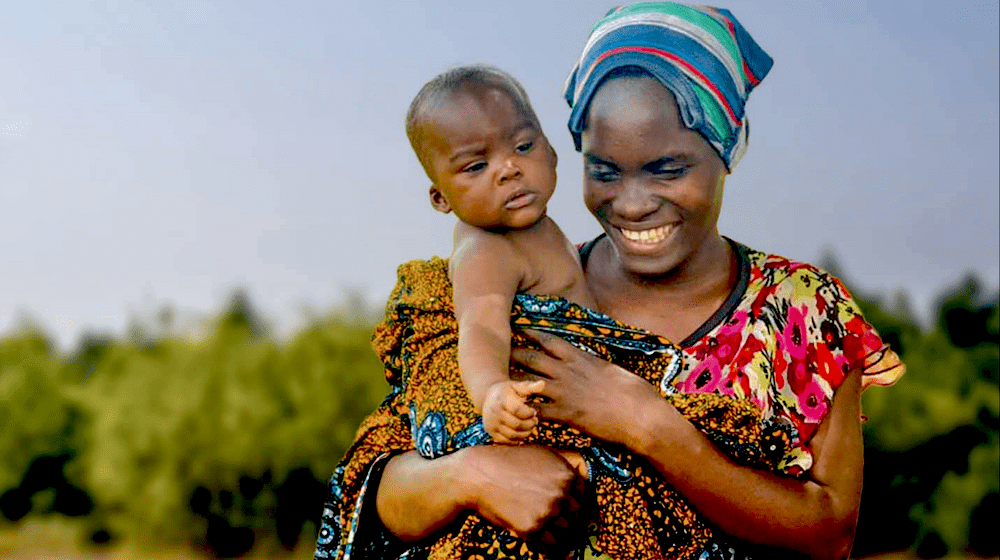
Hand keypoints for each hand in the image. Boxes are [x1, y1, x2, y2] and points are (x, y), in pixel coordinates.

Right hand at [459, 444, 585, 548]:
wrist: (479, 474)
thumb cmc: (508, 461)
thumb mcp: (542, 454)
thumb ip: (565, 465)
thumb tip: (582, 476)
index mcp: (566, 474)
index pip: (586, 496)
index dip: (582, 504)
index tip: (578, 511)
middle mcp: (560, 494)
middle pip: (579, 516)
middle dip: (576, 522)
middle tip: (572, 528)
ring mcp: (547, 512)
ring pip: (568, 532)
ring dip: (566, 537)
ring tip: (562, 539)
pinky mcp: (531, 528)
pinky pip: (551, 544)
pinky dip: (552, 547)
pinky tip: (549, 545)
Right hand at [483, 379, 543, 442]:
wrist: (487, 397)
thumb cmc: (507, 391)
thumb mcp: (517, 386)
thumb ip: (530, 386)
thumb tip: (543, 384)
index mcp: (501, 399)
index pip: (518, 410)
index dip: (529, 413)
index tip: (533, 411)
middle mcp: (494, 412)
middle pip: (516, 424)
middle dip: (530, 424)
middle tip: (535, 421)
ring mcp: (491, 423)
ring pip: (512, 435)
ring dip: (526, 433)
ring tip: (530, 427)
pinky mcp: (491, 432)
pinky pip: (507, 441)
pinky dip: (518, 439)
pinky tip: (522, 432)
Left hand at [510, 329, 662, 446]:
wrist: (640, 414)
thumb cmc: (634, 391)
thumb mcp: (611, 369)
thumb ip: (595, 364)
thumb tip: (593, 362)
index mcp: (580, 358)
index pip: (550, 340)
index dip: (531, 334)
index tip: (519, 328)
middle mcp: (567, 371)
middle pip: (531, 357)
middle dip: (512, 353)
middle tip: (496, 351)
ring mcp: (564, 391)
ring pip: (527, 381)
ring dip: (510, 382)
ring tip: (494, 382)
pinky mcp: (565, 413)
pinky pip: (536, 411)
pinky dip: (523, 412)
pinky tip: (511, 413)